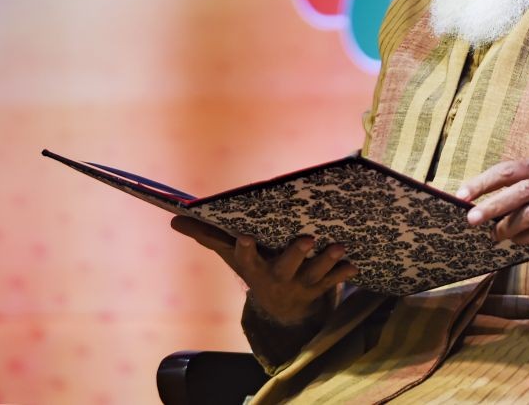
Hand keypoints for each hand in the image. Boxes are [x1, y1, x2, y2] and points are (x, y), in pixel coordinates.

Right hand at [170, 216, 356, 324]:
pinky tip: (354, 265)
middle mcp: (276, 278)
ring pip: (314, 275)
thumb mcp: (230, 255)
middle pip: (286, 266)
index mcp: (253, 268)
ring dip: (327, 261)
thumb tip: (174, 218)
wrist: (280, 310)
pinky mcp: (319, 289)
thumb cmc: (254, 268)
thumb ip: (207, 236)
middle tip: (308, 239)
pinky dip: (343, 273)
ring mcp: (299, 285)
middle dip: (296, 254)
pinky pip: (333, 282)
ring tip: (339, 247)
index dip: (245, 249)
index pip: (245, 257)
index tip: (246, 236)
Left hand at [456, 158, 528, 249]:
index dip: (481, 183)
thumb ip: (512, 185)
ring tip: (494, 235)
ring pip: (525, 215)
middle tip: (471, 219)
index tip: (462, 195)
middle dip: (491, 206)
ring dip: (505, 227)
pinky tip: (515, 239)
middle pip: (516, 192)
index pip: (505, 171)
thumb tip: (477, 201)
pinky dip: (521, 237)